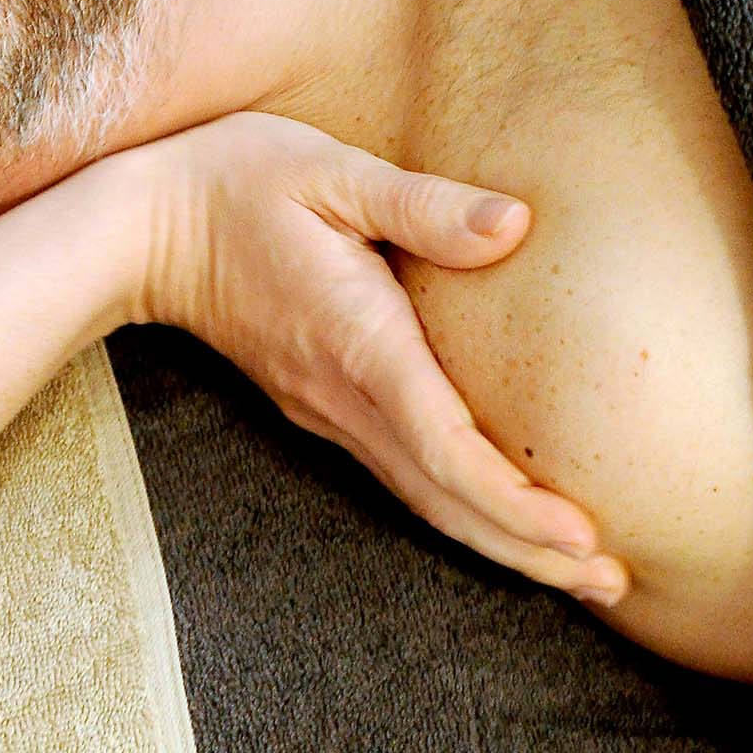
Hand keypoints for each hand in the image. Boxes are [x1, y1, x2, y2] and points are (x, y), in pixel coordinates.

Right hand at [125, 112, 629, 601]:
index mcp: (358, 342)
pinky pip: (399, 474)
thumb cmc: (236, 182)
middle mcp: (341, 395)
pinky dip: (457, 509)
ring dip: (499, 541)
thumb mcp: (329, 168)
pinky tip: (495, 518)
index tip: (583, 539)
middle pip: (443, 498)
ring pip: (421, 497)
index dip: (516, 502)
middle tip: (614, 584)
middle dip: (529, 549)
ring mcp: (324, 408)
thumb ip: (423, 202)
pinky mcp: (317, 403)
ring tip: (577, 572)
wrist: (139, 228)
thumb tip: (516, 226)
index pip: (445, 447)